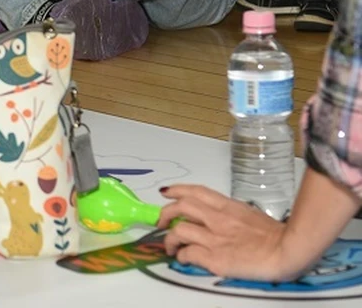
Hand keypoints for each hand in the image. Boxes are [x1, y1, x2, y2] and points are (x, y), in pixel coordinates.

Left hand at [158, 185, 293, 280]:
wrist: (288, 251)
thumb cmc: (276, 235)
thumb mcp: (250, 214)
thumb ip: (230, 213)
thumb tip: (217, 216)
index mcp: (227, 206)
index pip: (196, 191)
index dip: (176, 190)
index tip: (166, 192)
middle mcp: (217, 219)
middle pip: (180, 207)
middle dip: (165, 213)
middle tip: (161, 222)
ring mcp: (215, 238)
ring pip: (178, 231)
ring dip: (169, 239)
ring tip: (170, 245)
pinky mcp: (215, 258)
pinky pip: (188, 254)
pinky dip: (181, 256)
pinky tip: (183, 259)